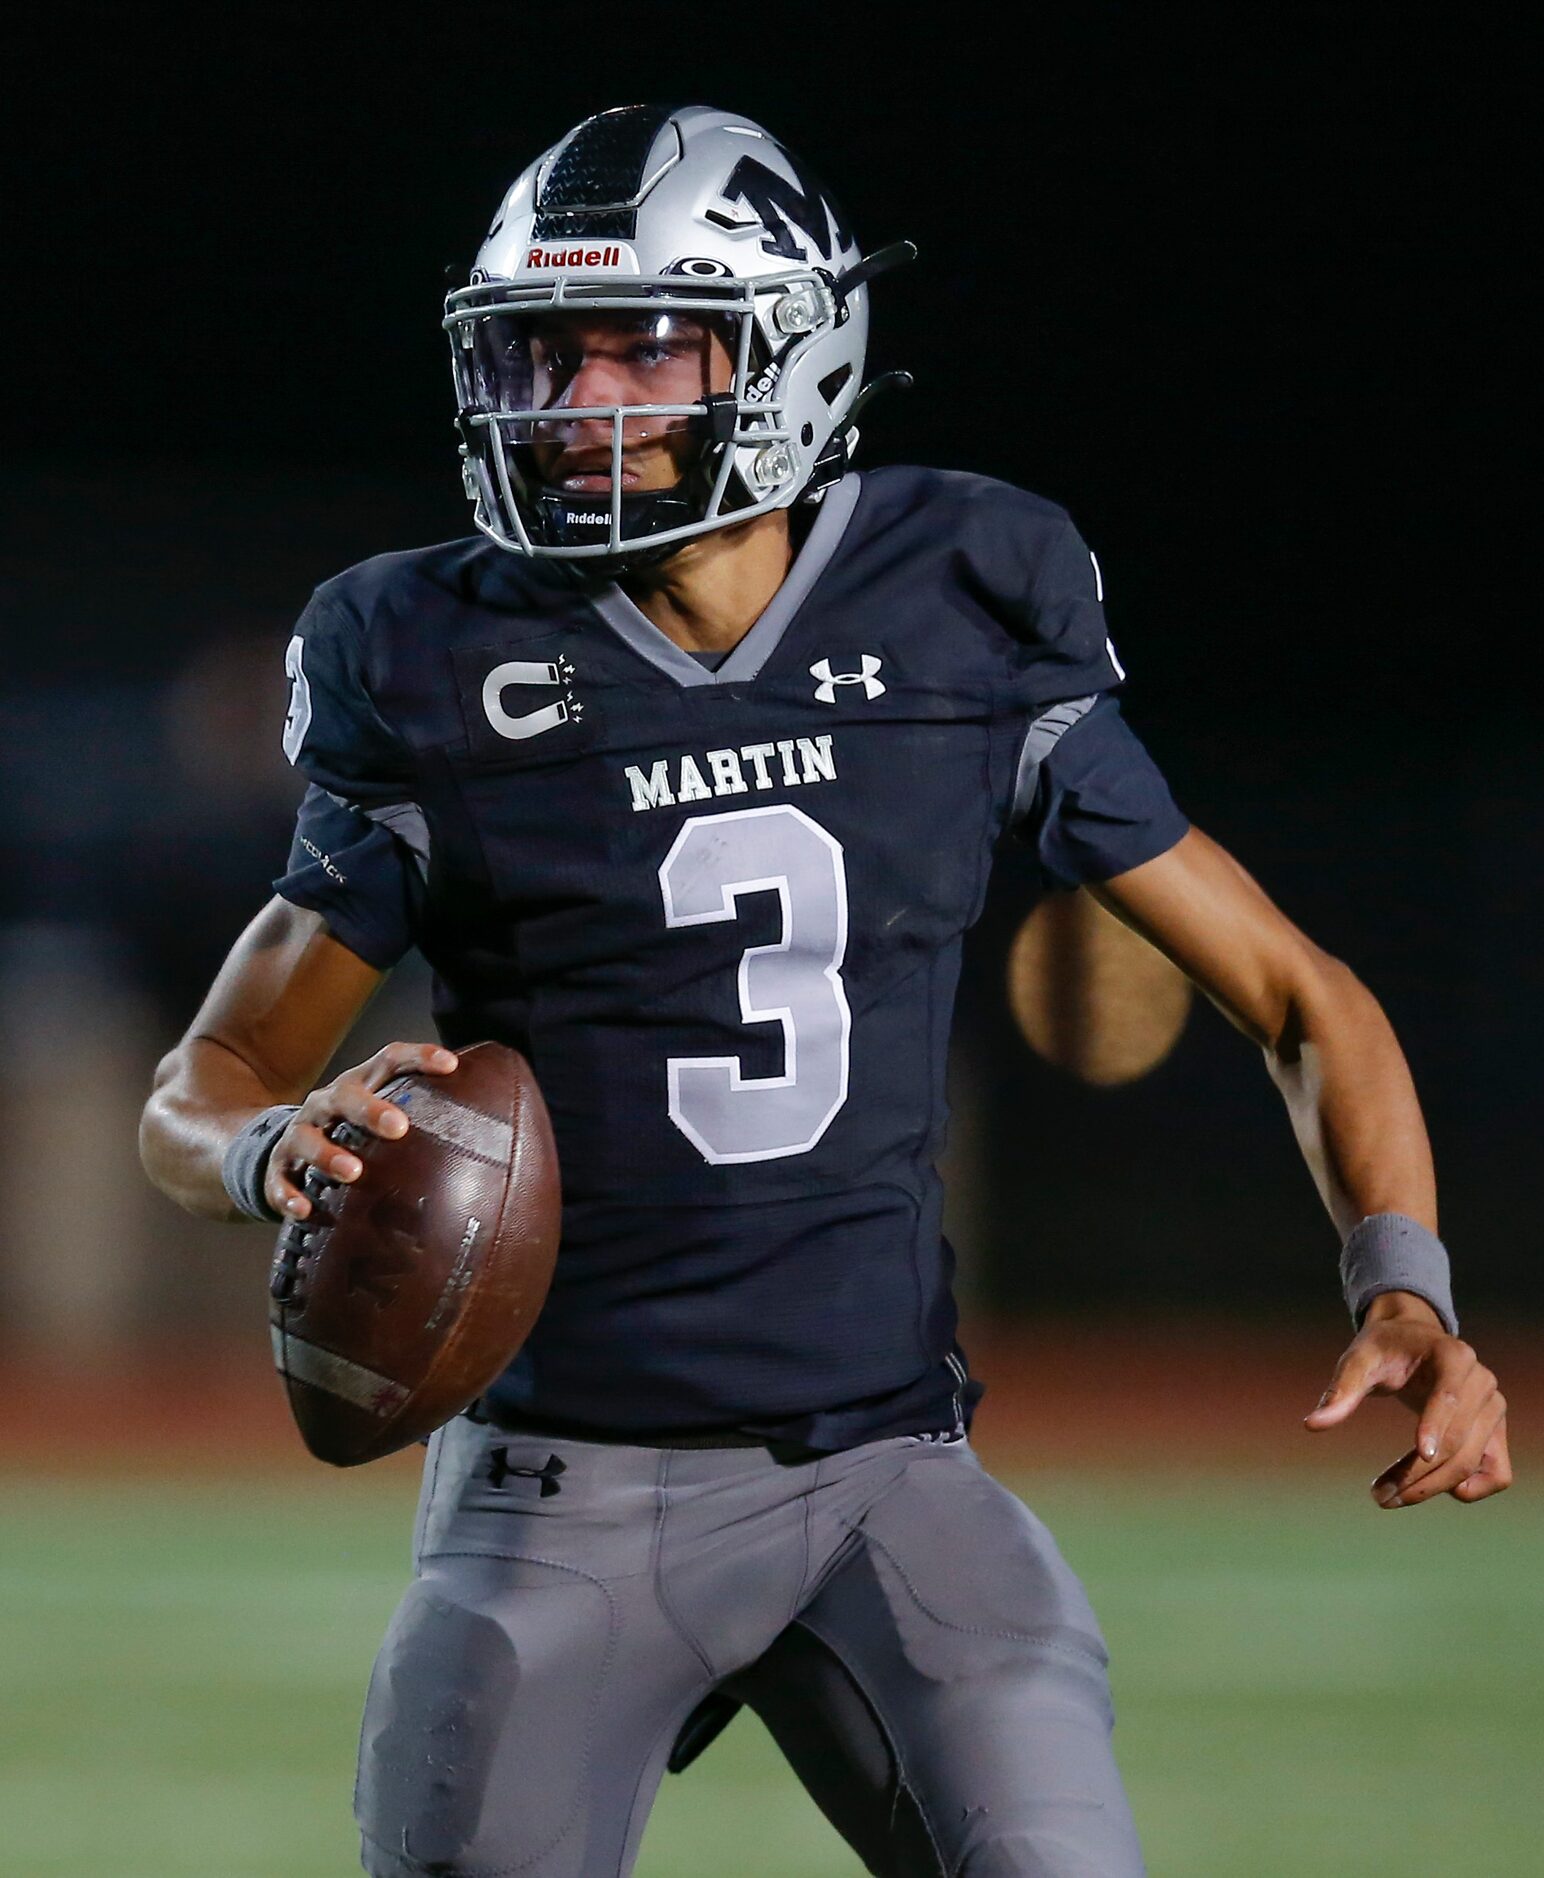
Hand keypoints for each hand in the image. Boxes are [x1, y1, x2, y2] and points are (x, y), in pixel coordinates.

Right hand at [265, 1040, 457, 1219]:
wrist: (280, 1147)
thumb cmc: (350, 1132)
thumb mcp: (380, 1115)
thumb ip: (422, 1117)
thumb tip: (490, 1134)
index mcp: (359, 1085)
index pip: (389, 1061)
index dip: (419, 1057)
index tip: (451, 1065)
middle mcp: (326, 1104)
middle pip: (345, 1096)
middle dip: (370, 1110)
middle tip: (399, 1127)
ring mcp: (298, 1134)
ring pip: (306, 1138)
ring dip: (328, 1154)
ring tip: (353, 1172)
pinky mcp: (277, 1168)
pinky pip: (278, 1181)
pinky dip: (289, 1195)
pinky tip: (305, 1209)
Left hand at [1303, 1293, 1510, 1506]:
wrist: (1412, 1340)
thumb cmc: (1384, 1349)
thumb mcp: (1359, 1360)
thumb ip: (1341, 1391)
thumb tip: (1313, 1425)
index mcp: (1453, 1355)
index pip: (1449, 1396)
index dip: (1436, 1425)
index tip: (1420, 1454)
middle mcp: (1482, 1381)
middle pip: (1458, 1440)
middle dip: (1419, 1473)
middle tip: (1378, 1495)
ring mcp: (1493, 1408)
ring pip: (1472, 1462)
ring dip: (1432, 1487)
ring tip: (1388, 1496)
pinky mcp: (1495, 1432)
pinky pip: (1498, 1473)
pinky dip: (1472, 1488)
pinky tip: (1432, 1489)